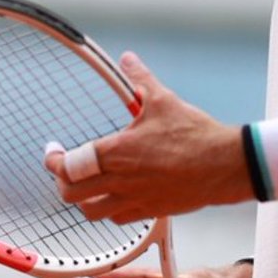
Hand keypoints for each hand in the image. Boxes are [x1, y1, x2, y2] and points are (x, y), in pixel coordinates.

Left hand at [43, 52, 250, 221]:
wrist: (224, 165)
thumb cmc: (194, 133)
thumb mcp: (164, 100)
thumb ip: (140, 79)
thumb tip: (128, 59)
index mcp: (117, 151)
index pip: (69, 164)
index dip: (53, 160)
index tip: (52, 152)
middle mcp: (120, 179)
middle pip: (71, 193)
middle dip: (62, 181)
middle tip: (66, 169)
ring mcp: (135, 198)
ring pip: (91, 211)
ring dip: (83, 199)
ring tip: (86, 186)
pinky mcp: (151, 210)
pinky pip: (117, 218)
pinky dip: (109, 210)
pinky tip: (114, 196)